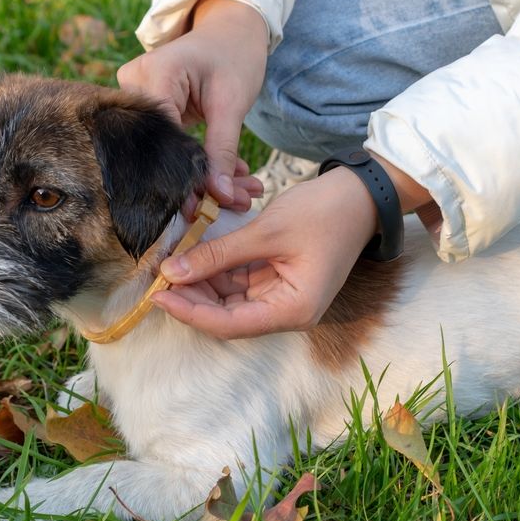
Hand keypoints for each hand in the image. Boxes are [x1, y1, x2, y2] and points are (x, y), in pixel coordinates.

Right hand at [117, 0, 266, 209]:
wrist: (230, 34)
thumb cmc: (233, 57)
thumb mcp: (232, 104)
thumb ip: (223, 151)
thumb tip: (220, 196)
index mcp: (157, 74)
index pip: (163, 138)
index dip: (184, 176)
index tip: (209, 206)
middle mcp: (136, 84)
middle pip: (161, 149)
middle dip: (199, 181)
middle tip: (234, 203)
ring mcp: (137, 96)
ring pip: (166, 152)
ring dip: (202, 176)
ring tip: (239, 194)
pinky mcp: (148, 110)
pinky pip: (169, 145)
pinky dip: (198, 162)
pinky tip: (227, 179)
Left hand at [150, 168, 378, 338]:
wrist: (361, 195)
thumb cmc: (324, 213)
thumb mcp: (266, 232)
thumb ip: (218, 254)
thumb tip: (171, 272)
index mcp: (293, 310)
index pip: (230, 325)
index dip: (191, 313)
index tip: (158, 296)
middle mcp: (288, 312)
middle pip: (227, 317)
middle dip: (192, 299)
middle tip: (158, 277)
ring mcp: (283, 298)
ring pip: (230, 302)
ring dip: (201, 285)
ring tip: (171, 265)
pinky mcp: (278, 281)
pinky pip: (239, 284)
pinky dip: (215, 272)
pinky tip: (192, 258)